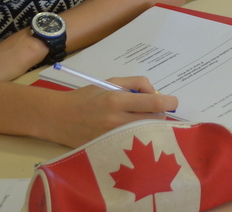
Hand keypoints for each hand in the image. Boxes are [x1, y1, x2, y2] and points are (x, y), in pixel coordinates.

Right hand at [42, 76, 180, 147]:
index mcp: (116, 100)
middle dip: (160, 114)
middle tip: (155, 110)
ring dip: (151, 126)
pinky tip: (136, 133)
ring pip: (146, 134)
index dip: (168, 101)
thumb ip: (134, 84)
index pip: (152, 102)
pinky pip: (134, 145)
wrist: (58, 118)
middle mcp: (116, 121)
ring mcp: (112, 138)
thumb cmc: (85, 97)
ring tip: (144, 120)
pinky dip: (140, 138)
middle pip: (154, 121)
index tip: (173, 101)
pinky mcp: (109, 150)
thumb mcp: (109, 83)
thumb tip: (153, 92)